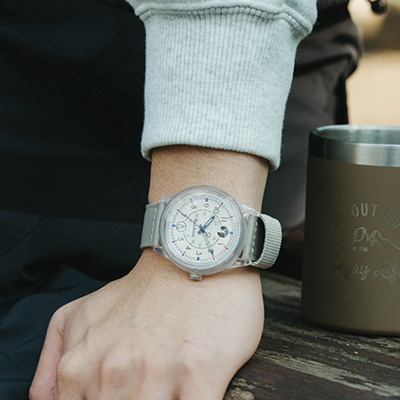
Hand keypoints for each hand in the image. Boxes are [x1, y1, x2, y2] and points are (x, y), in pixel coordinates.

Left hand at [29, 249, 263, 399]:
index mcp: (79, 366)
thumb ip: (54, 358)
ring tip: (165, 381)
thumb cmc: (141, 291)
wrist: (190, 262)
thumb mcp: (80, 313)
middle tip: (141, 379)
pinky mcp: (200, 373)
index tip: (116, 388)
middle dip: (128, 398)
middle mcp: (113, 373)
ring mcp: (157, 374)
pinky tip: (188, 389)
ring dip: (159, 399)